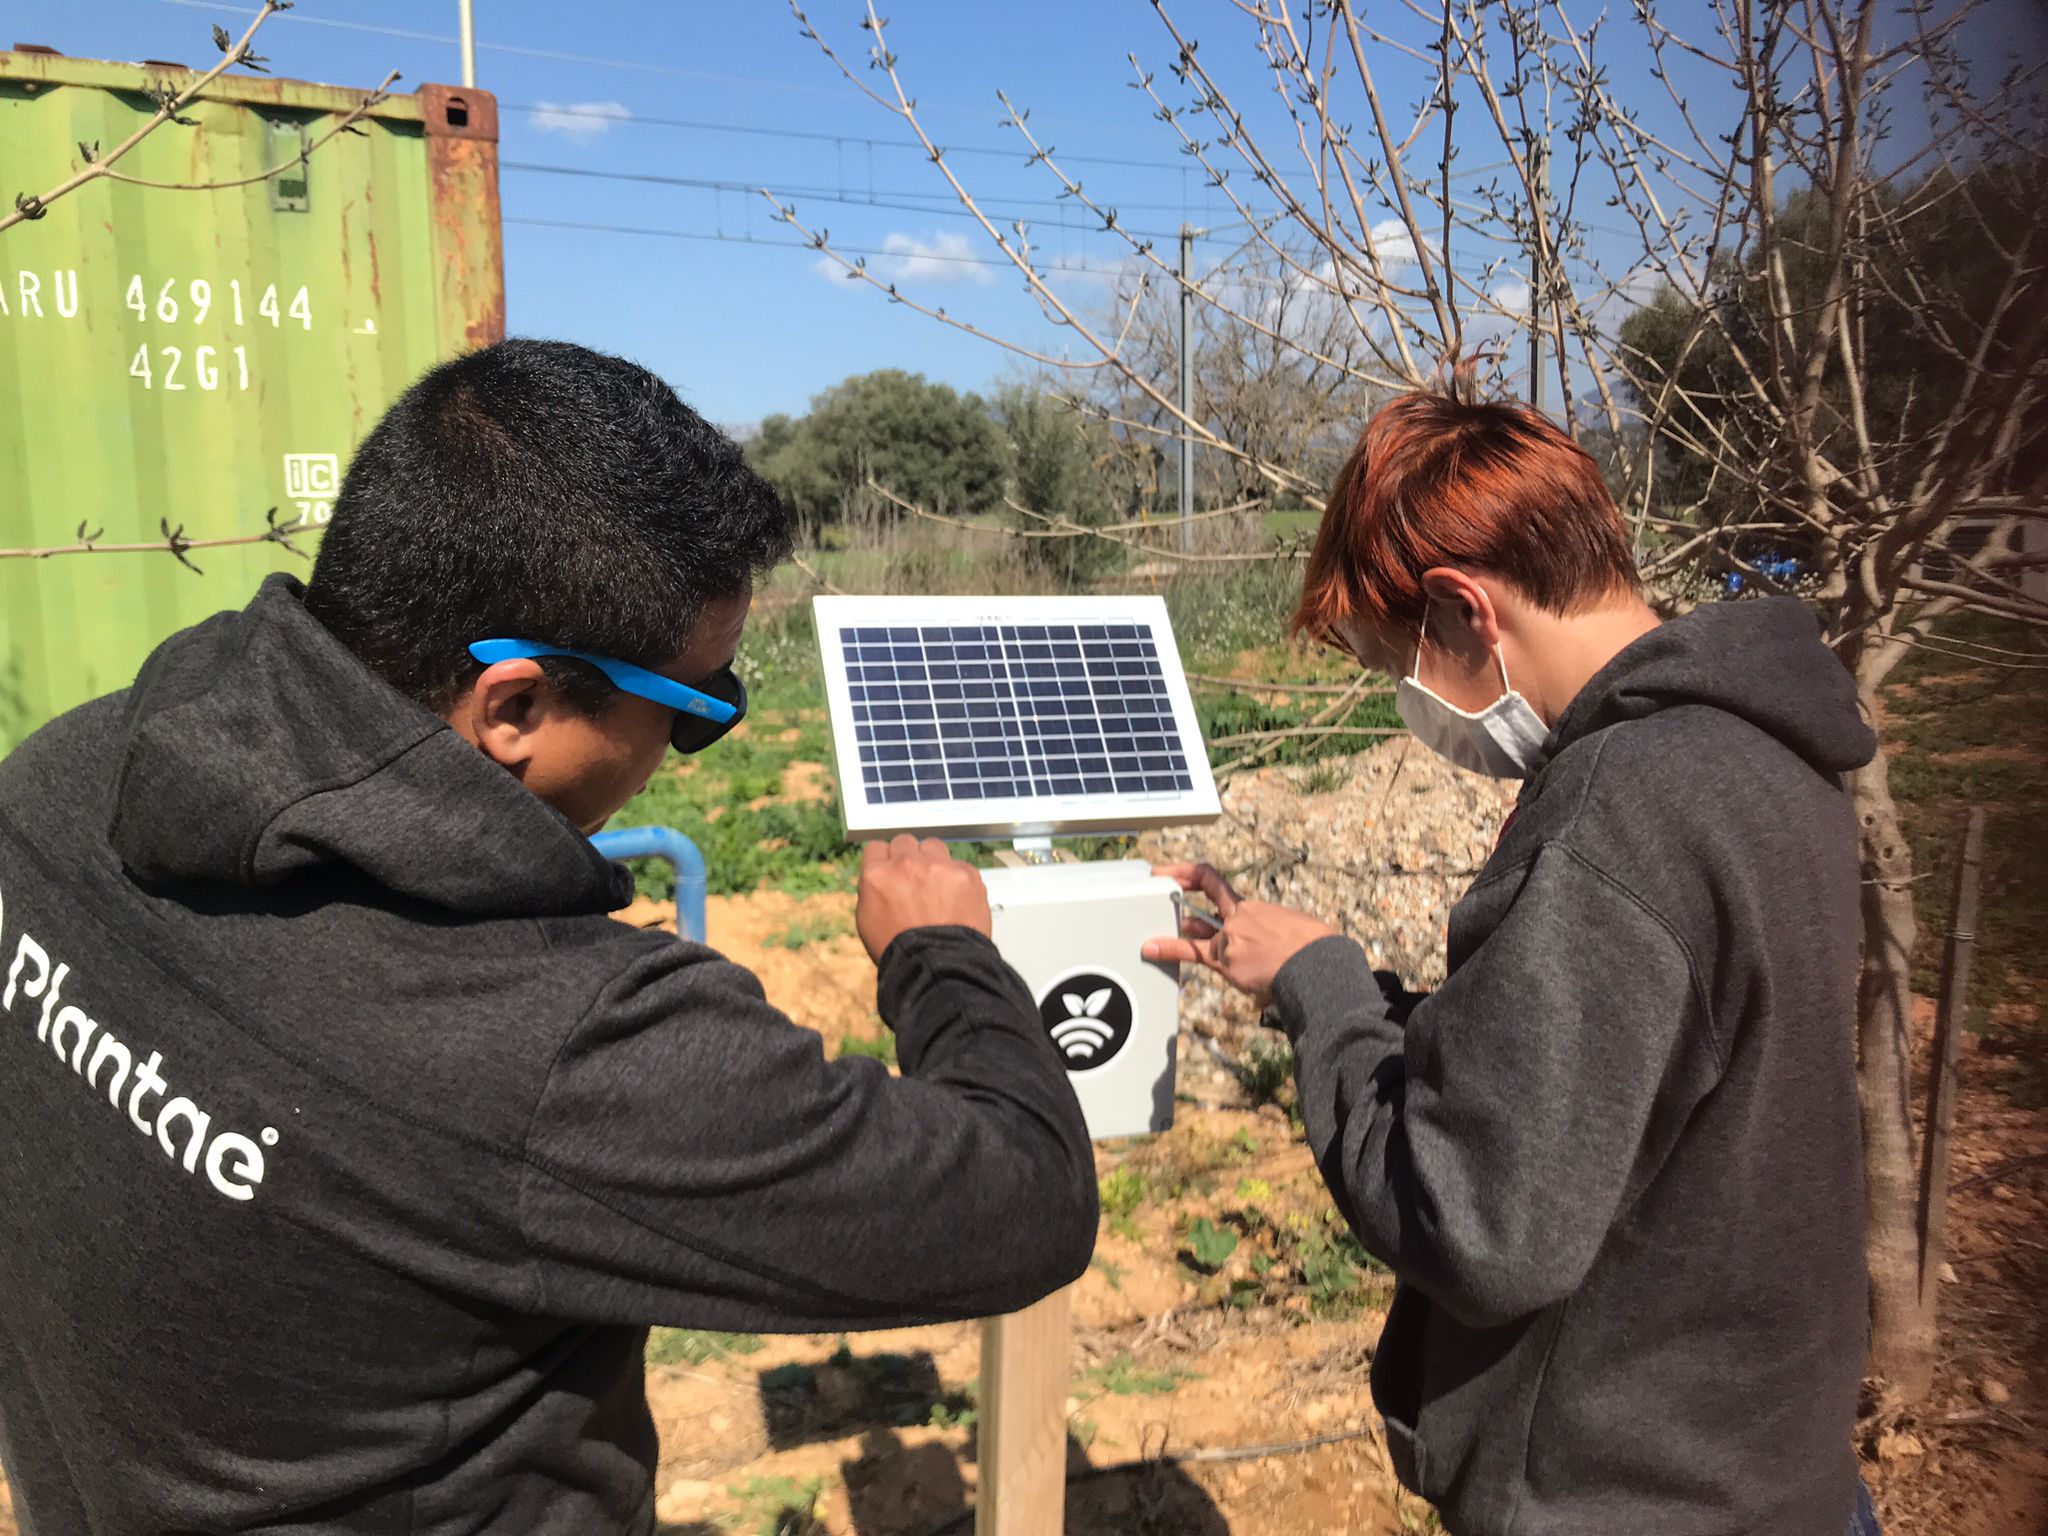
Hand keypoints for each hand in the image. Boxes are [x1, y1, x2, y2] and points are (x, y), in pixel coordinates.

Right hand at [856, 835, 992, 962]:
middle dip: (907, 858)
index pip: (876, 848)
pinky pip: (958, 865)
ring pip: (932, 846)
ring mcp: (938, 866)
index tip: (890, 873)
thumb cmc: (901, 952)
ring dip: (932, 861)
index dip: (883, 862)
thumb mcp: (868, 921)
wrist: (940, 969)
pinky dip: (956, 879)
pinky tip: (956, 900)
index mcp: (877, 875)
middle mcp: (906, 864)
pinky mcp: (966, 873)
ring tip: (936, 887)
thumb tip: (883, 879)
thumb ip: (873, 891)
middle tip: (913, 880)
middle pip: (904, 842)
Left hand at [1142, 861, 1337, 1005]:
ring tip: (1156, 938)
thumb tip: (1282, 943)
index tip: (1173, 872)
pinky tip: (1151, 948)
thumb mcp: (1295, 928)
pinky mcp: (1226, 962)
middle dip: (1180, 902)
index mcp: (1253, 909)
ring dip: (1185, 936)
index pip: (1216, 884)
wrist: (1317, 965)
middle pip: (1199, 910)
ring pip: (1198, 936)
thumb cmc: (1316, 949)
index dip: (1191, 875)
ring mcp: (1229, 940)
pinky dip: (1169, 949)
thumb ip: (1277, 931)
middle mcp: (1236, 921)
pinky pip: (1191, 953)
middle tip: (1159, 893)